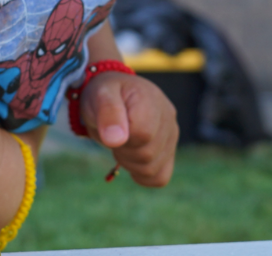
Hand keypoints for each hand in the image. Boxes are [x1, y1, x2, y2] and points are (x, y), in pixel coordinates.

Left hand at [77, 70, 178, 185]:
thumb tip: (116, 140)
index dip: (121, 137)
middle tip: (114, 134)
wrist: (112, 95)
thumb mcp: (100, 95)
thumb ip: (108, 113)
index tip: (112, 125)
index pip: (143, 134)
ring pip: (152, 169)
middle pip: (147, 155)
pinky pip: (160, 177)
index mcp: (152, 100)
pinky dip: (141, 174)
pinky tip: (131, 158)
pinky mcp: (169, 152)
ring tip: (122, 142)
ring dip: (129, 162)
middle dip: (122, 150)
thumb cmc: (105, 94)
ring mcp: (172, 136)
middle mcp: (168, 118)